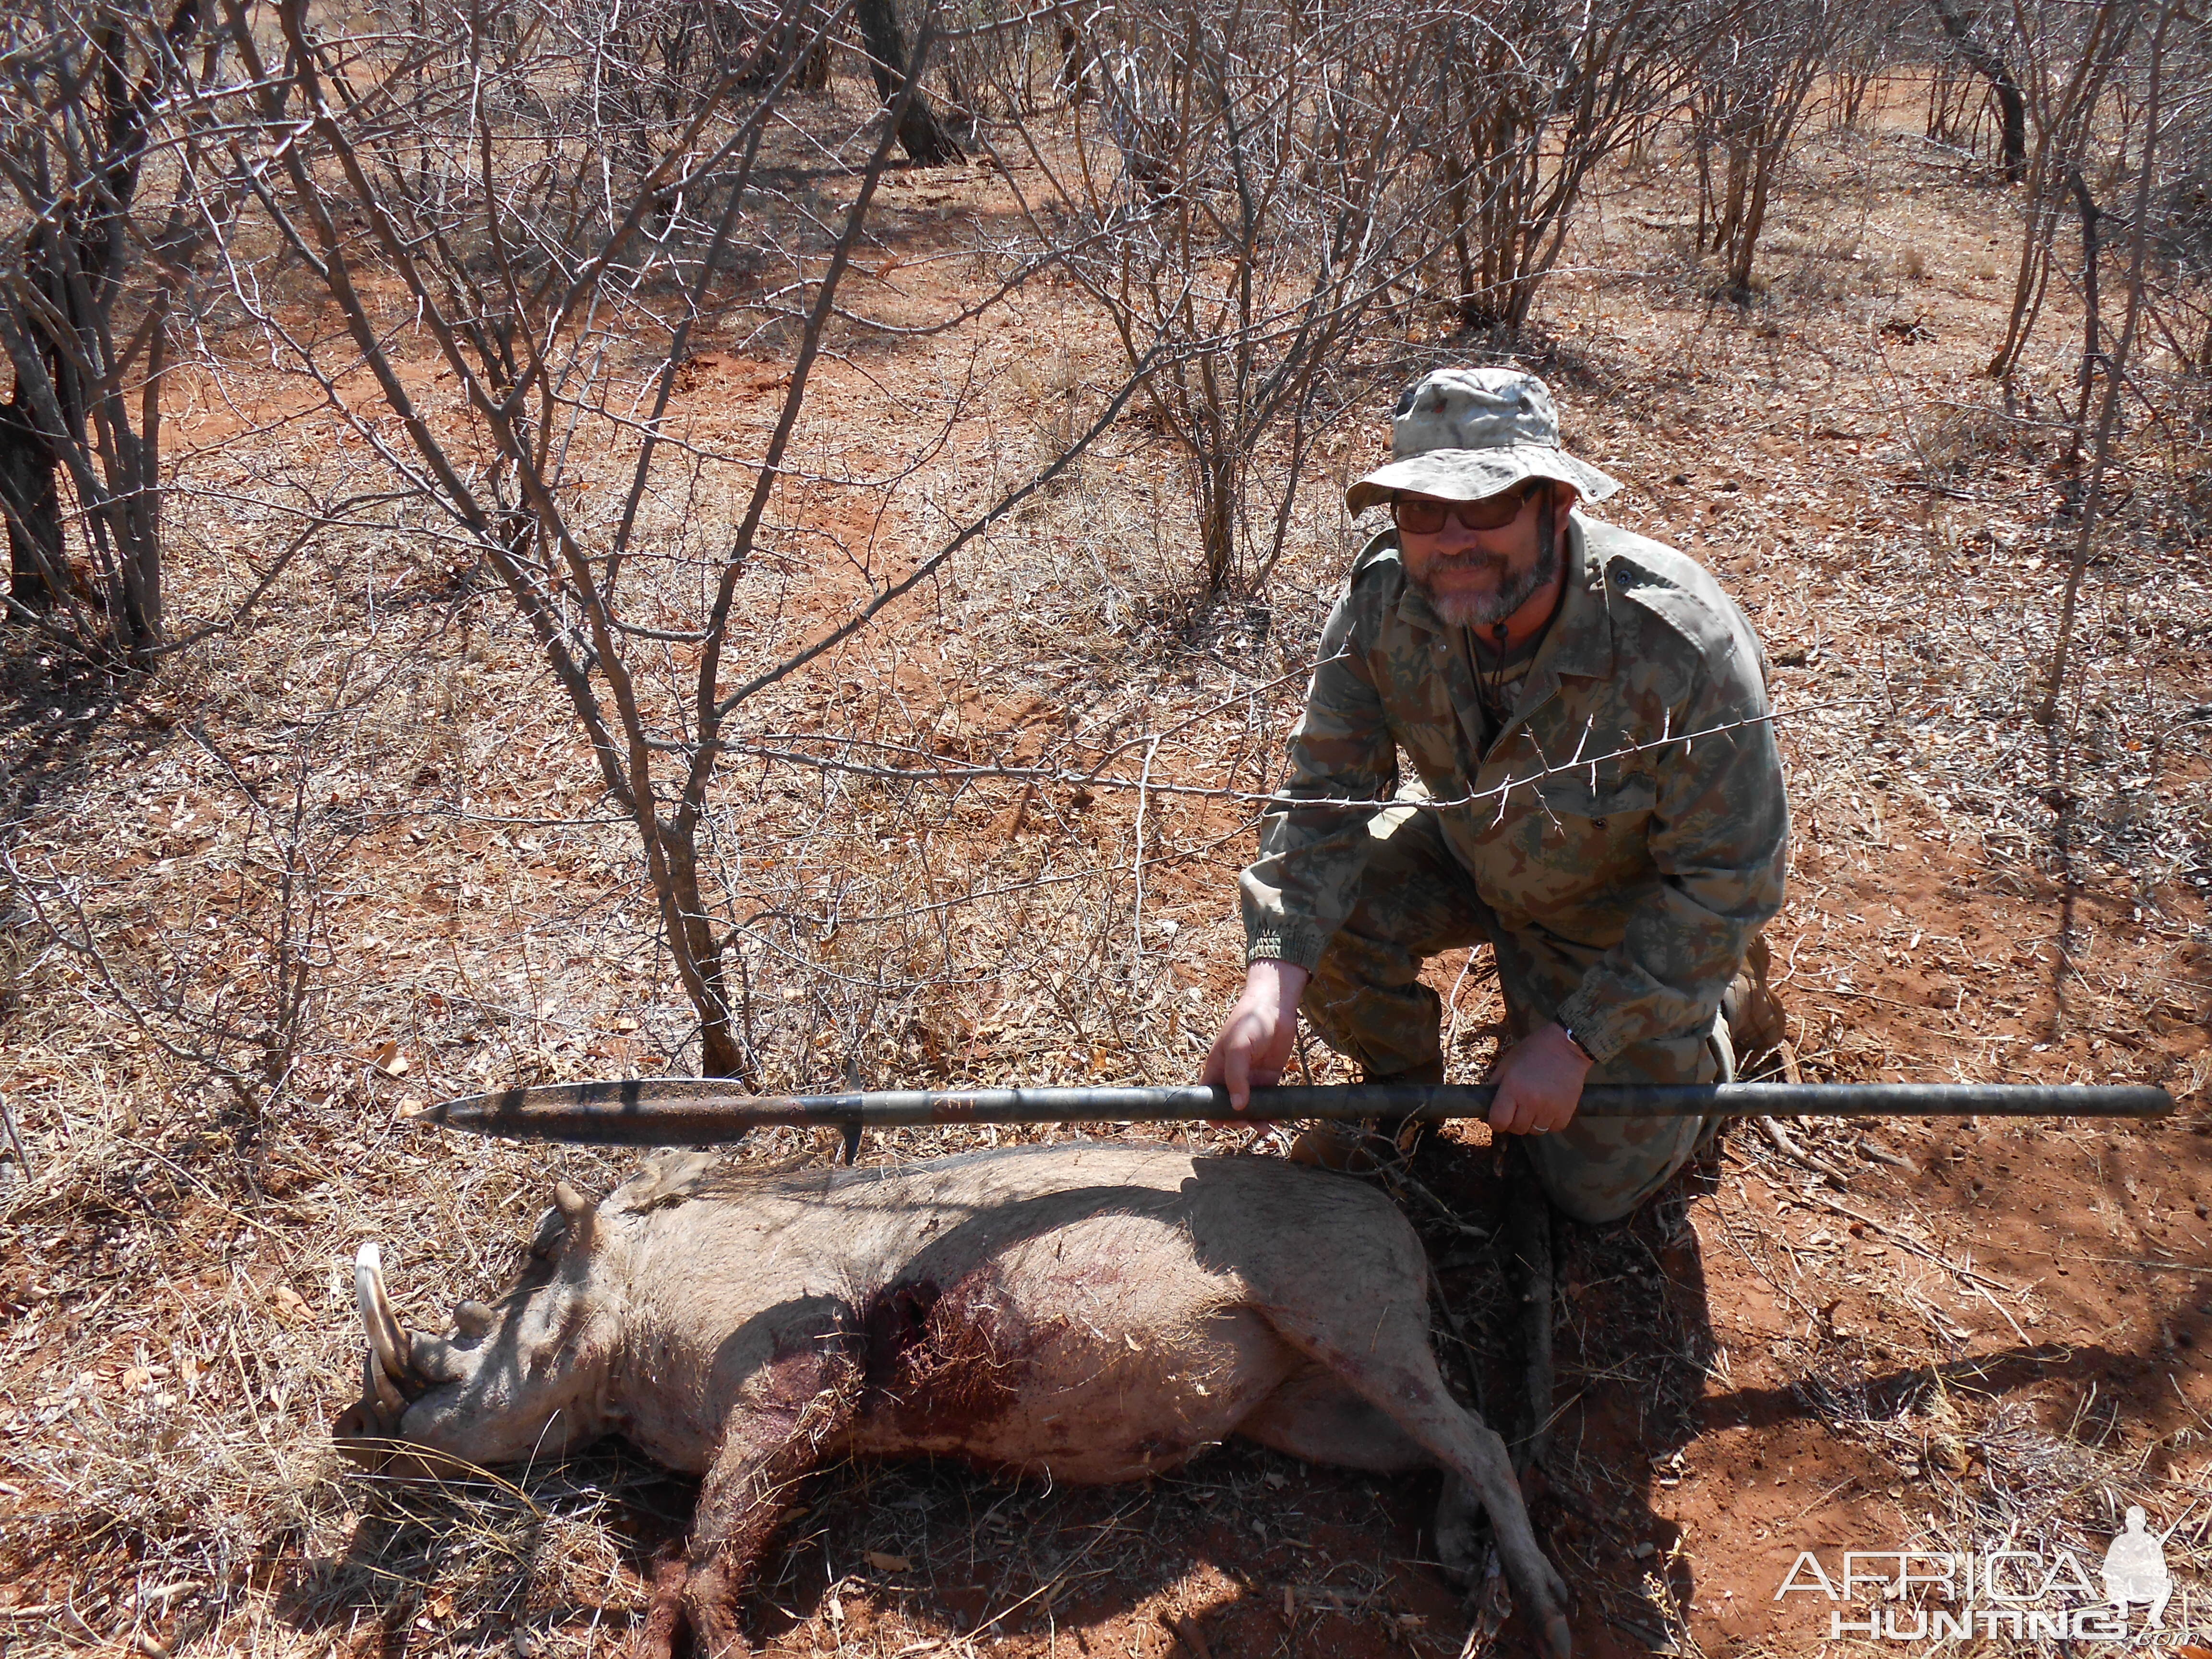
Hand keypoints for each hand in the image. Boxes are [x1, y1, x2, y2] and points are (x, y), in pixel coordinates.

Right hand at [1202, 960, 1309, 1114]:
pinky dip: (1271, 1111)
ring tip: (1266, 1129)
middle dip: (1237, 1119)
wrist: (1275, 1007)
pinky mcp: (1268, 1078)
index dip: (1213, 1113)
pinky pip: (1268, 1100)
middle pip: (1229, 1107)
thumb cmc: (1249, 1022)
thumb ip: (1235, 1077)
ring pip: (1249, 1107)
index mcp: (1216, 1069)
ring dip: (1255, 1120)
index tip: (1223, 1124)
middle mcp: (1231, 1077)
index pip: (1208, 1097)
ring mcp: (1250, 1079)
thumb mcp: (1237, 1048)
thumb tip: (1236, 1106)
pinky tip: (1277, 1120)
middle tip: (1249, 1124)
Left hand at [1487, 1023, 1591, 1136]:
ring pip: (1535, 1131)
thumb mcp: (1507, 1064)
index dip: (1496, 1122)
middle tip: (1518, 1110)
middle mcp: (1531, 1101)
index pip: (1498, 1122)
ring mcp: (1550, 1108)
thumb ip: (1495, 1085)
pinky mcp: (1566, 1111)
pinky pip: (1554, 1128)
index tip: (1499, 1118)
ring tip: (1534, 1107)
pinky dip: (1550, 1122)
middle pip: (1517, 1129)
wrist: (1566, 1046)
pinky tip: (1548, 1109)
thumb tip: (1487, 1106)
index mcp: (1513, 1089)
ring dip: (1532, 1123)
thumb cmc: (1533, 1051)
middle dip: (1514, 1122)